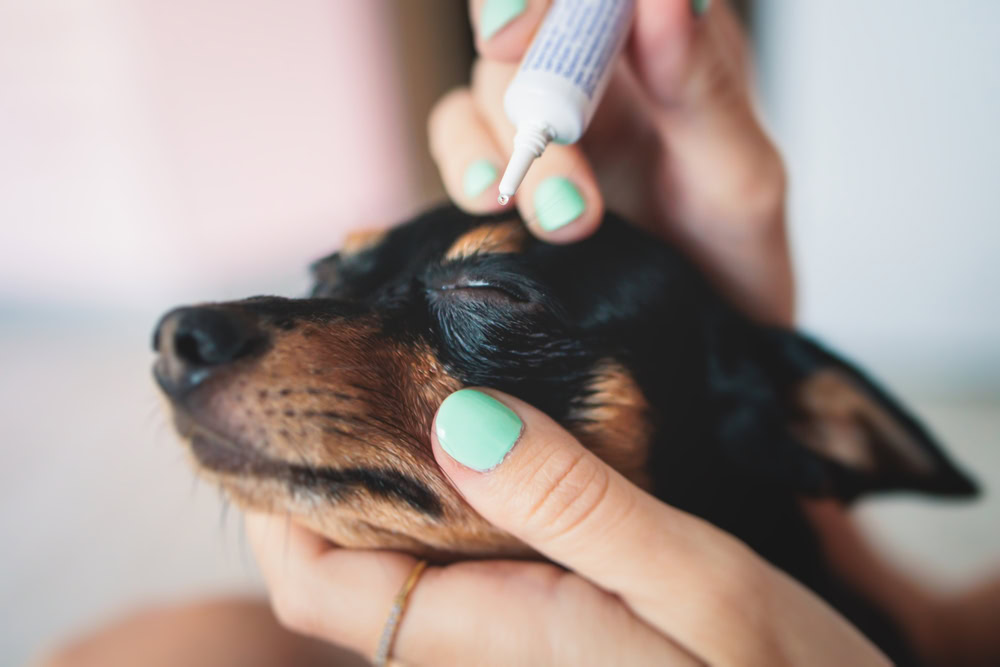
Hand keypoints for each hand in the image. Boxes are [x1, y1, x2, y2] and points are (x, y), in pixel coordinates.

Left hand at [248, 388, 888, 664]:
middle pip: (351, 573)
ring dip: (392, 480)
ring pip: (408, 565)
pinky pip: (468, 567)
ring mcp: (515, 643)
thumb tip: (458, 424)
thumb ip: (579, 509)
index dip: (276, 507)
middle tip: (339, 366)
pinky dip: (455, 499)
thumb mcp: (699, 583)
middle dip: (324, 478)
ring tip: (408, 380)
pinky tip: (491, 441)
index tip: (273, 409)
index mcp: (495, 635)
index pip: (322, 588)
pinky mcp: (552, 633)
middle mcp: (482, 649)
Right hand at [429, 0, 792, 323]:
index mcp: (673, 33)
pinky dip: (466, 161)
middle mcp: (605, 57)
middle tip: (555, 137)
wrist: (703, 336)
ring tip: (568, 221)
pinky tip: (490, 200)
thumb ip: (703, 86)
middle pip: (531, 19)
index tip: (522, 31)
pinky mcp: (508, 155)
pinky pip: (458, 132)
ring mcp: (552, 106)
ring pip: (491, 82)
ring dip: (518, 147)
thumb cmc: (733, 255)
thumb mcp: (740, 176)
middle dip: (534, 82)